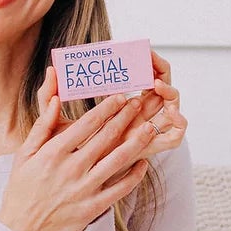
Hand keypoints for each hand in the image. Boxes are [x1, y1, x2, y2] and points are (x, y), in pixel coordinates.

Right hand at [0, 68, 156, 230]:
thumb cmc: (21, 191)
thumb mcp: (23, 155)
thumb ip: (42, 127)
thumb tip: (55, 100)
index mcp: (54, 153)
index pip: (87, 123)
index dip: (107, 108)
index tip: (120, 97)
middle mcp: (72, 168)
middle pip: (107, 137)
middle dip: (125, 117)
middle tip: (139, 104)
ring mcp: (84, 189)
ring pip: (118, 160)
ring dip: (136, 142)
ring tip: (149, 128)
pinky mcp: (93, 208)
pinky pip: (120, 189)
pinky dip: (134, 176)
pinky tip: (143, 164)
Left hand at [44, 49, 185, 158]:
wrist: (68, 183)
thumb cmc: (61, 153)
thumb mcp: (54, 124)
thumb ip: (50, 98)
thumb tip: (51, 69)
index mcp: (118, 106)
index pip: (138, 76)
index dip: (142, 61)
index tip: (138, 48)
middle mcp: (137, 116)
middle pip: (158, 87)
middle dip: (158, 69)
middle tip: (150, 56)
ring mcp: (148, 131)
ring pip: (172, 106)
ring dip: (171, 91)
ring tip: (157, 84)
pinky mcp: (154, 147)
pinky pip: (176, 136)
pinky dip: (180, 123)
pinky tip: (172, 113)